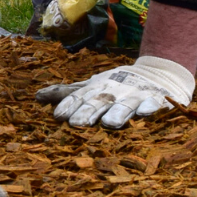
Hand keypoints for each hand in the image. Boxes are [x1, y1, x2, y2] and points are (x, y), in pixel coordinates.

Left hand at [35, 56, 195, 128]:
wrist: (159, 73)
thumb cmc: (118, 85)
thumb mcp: (93, 86)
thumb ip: (68, 93)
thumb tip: (37, 96)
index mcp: (97, 88)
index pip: (80, 97)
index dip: (70, 104)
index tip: (58, 115)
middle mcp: (114, 91)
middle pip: (99, 102)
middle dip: (88, 111)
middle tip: (77, 123)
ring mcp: (136, 95)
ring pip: (125, 105)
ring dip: (117, 113)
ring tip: (110, 123)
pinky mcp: (157, 99)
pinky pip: (154, 104)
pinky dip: (151, 108)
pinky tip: (146, 113)